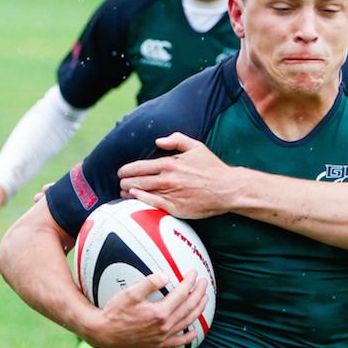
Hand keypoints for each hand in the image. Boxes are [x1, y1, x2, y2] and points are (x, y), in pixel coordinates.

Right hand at [84, 272, 206, 347]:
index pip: (181, 294)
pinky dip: (188, 337)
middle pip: (189, 308)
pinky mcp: (157, 343)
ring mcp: (162, 336)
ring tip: (205, 300)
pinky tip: (194, 333)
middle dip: (199, 293)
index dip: (190, 282)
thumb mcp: (130, 293)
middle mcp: (164, 326)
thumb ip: (149, 283)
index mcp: (160, 312)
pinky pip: (177, 342)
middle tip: (205, 283)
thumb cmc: (115, 311)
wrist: (104, 333)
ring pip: (187, 322)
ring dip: (198, 310)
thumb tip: (166, 275)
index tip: (194, 273)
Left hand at [118, 133, 241, 219]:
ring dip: (128, 191)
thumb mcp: (196, 146)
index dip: (127, 169)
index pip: (140, 166)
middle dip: (125, 181)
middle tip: (120, 182)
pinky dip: (139, 200)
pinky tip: (133, 199)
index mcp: (170, 163)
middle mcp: (167, 178)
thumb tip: (159, 140)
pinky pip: (151, 204)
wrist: (227, 189)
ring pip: (141, 192)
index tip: (121, 171)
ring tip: (123, 191)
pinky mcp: (174, 207)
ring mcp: (170, 194)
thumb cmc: (212, 168)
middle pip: (137, 180)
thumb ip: (176, 140)